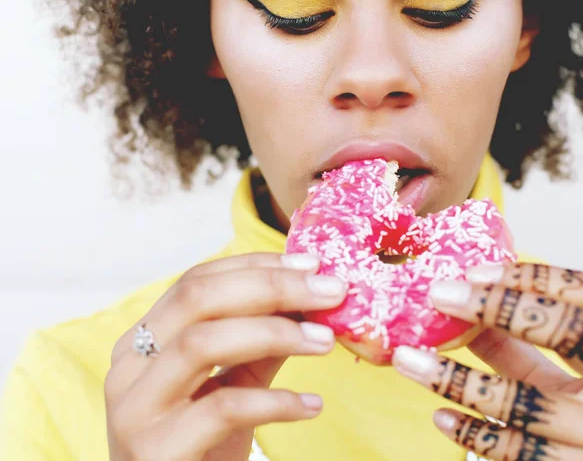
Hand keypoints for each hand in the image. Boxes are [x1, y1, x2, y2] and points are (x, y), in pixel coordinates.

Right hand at [104, 252, 346, 460]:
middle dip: (270, 286)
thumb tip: (310, 300)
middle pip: (197, 299)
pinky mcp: (155, 452)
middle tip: (330, 290)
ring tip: (325, 341)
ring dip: (275, 333)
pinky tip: (312, 406)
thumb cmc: (203, 445)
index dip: (254, 265)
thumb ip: (261, 342)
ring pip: (202, 343)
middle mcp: (129, 366)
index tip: (309, 263)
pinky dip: (276, 402)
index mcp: (143, 339)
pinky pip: (222, 409)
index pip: (196, 280)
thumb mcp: (233, 384)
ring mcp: (135, 409)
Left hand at [392, 262, 582, 459]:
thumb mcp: (573, 360)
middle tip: (437, 295)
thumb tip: (463, 297)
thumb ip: (530, 333)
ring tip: (408, 359)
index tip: (473, 271)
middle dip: (494, 307)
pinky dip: (476, 436)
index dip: (533, 277)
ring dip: (457, 379)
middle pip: (564, 332)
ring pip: (527, 403)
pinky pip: (522, 457)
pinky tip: (441, 416)